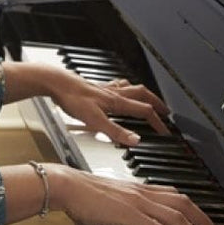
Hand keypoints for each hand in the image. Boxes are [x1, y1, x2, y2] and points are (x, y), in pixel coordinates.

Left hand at [47, 70, 170, 146]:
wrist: (57, 83)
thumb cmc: (73, 99)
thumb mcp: (95, 121)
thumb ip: (115, 132)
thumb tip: (135, 141)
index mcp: (118, 102)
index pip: (145, 111)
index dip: (157, 121)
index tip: (165, 131)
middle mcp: (115, 93)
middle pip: (143, 95)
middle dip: (156, 103)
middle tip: (165, 111)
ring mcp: (106, 89)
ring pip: (132, 88)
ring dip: (143, 94)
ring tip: (148, 99)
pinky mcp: (97, 88)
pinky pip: (117, 85)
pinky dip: (125, 88)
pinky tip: (120, 90)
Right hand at [50, 165, 220, 224]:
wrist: (68, 186)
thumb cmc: (83, 194)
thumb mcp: (111, 200)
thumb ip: (124, 208)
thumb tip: (128, 220)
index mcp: (140, 188)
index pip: (175, 194)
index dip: (194, 207)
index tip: (204, 220)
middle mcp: (144, 192)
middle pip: (185, 203)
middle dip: (204, 221)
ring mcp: (139, 202)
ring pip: (178, 218)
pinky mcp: (132, 215)